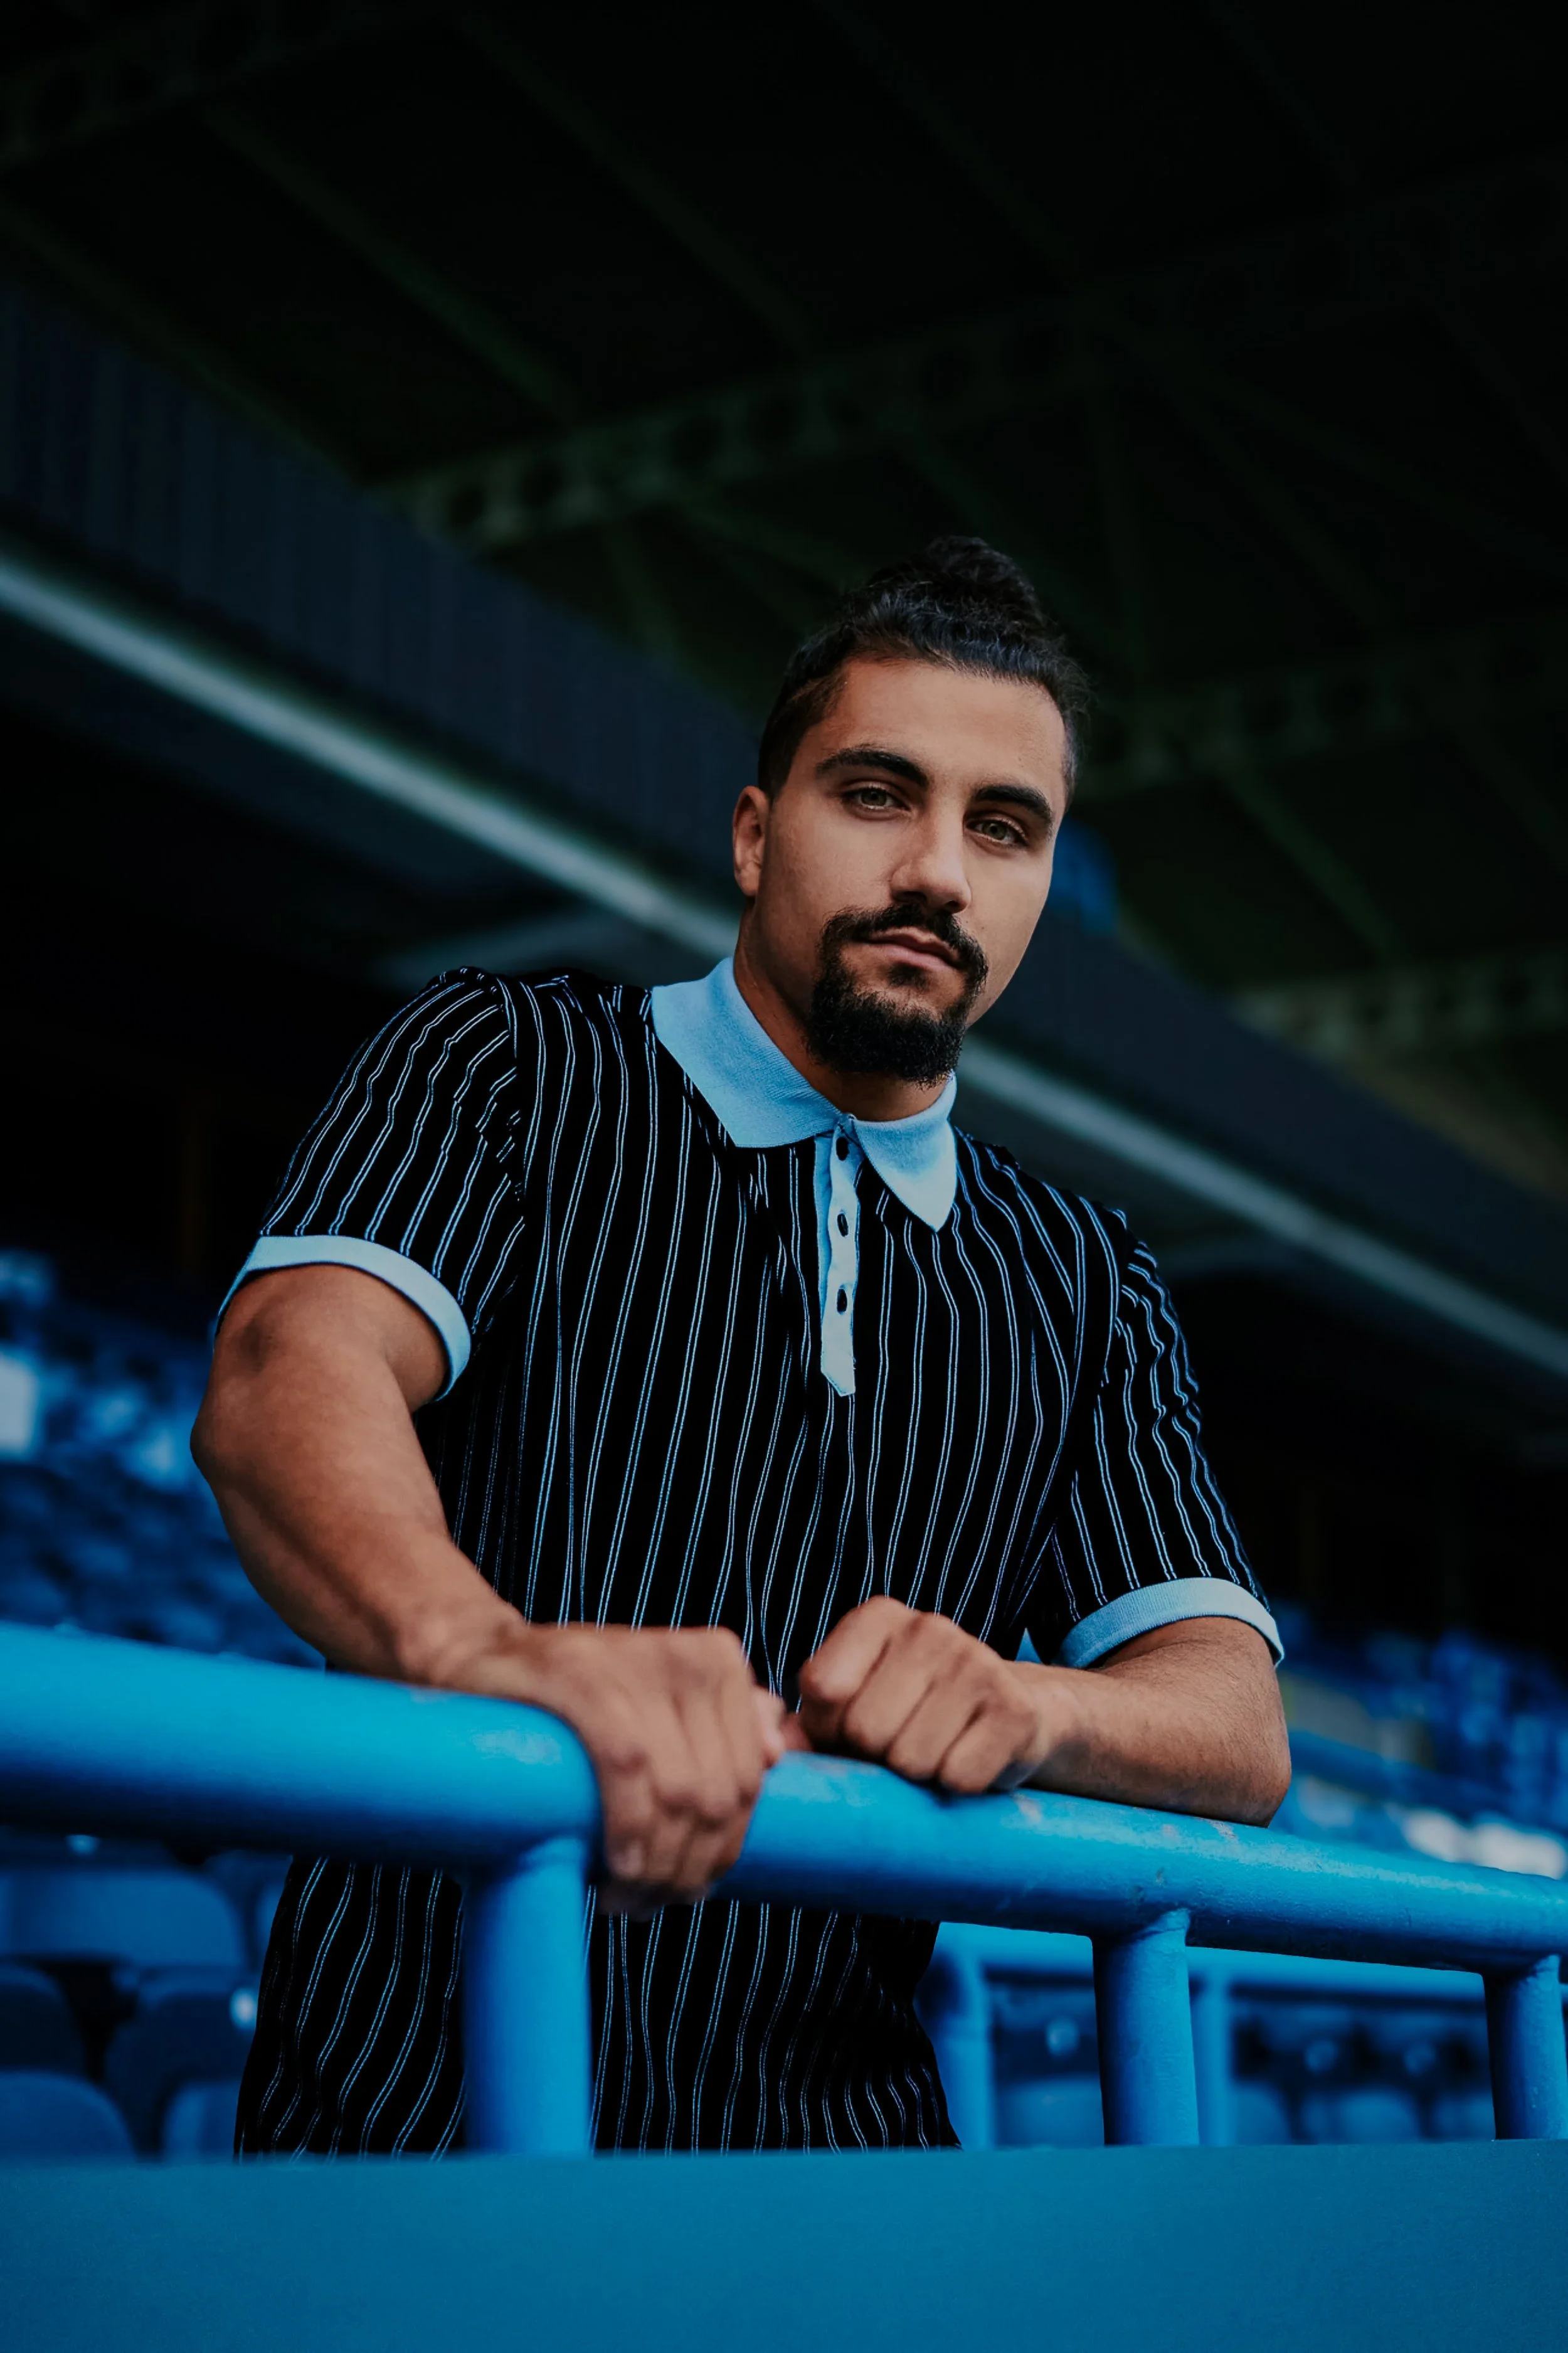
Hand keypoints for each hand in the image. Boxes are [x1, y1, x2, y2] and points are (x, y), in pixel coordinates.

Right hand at [498, 1622, 786, 1912]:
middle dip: (685, 1867)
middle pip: (714, 1793)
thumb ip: (722, 1724)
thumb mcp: (655, 1710)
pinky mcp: (576, 1673)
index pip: (746, 1781)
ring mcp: (631, 1658)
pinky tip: (613, 1867)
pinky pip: (627, 1763)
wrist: (481, 1661)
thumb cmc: (577, 1704)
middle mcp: (685, 1654)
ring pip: (676, 1789)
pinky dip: (627, 1825)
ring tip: (623, 1897)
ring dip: (653, 1864)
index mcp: (716, 1661)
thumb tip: (776, 1755)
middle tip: (647, 1903)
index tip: (687, 1889)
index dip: (723, 1850)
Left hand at [796, 1598, 1046, 1793]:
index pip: (823, 1688)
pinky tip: (967, 1760)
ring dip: (917, 1776)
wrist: (1009, 1718)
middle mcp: (928, 1628)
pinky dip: (956, 1787)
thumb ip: (804, 1724)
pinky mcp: (1013, 1709)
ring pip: (911, 1760)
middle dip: (876, 1757)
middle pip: (866, 1730)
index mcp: (879, 1618)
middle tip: (899, 1746)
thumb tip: (768, 1747)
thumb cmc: (911, 1715)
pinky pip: (958, 1777)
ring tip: (933, 1751)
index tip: (850, 1728)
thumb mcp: (852, 1707)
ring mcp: (977, 1662)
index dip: (830, 1728)